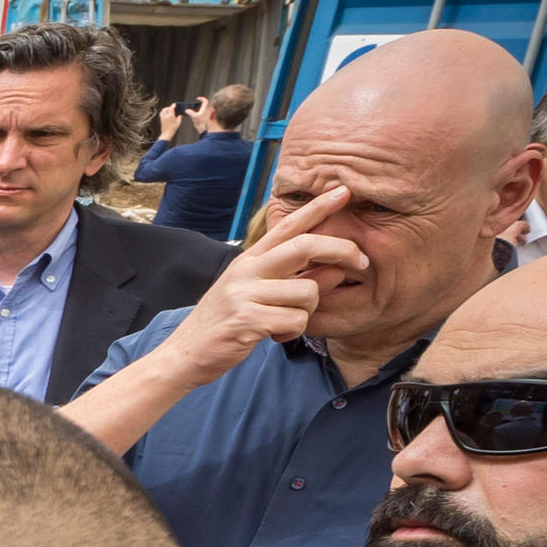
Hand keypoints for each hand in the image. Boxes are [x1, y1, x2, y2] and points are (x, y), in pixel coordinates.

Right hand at [166, 185, 365, 382]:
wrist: (184, 354)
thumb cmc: (226, 323)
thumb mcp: (257, 295)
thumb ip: (295, 280)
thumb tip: (336, 269)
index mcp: (248, 260)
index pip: (288, 227)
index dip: (318, 208)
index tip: (344, 191)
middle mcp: (246, 271)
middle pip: (304, 246)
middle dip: (341, 250)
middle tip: (362, 261)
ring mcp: (244, 294)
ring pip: (308, 292)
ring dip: (307, 312)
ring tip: (285, 321)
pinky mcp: (246, 320)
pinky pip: (295, 320)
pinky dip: (292, 332)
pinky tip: (273, 336)